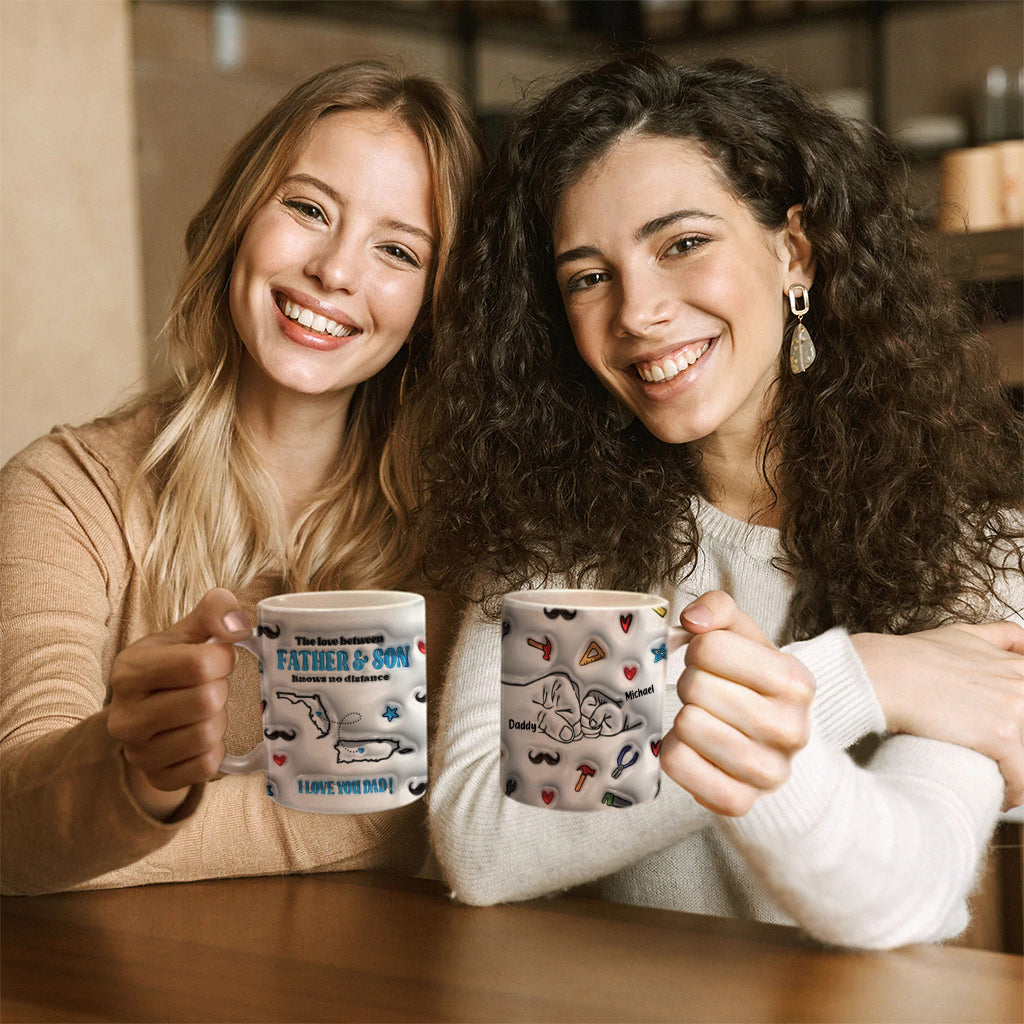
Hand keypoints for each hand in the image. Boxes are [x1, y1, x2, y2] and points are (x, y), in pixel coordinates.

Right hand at [107, 588, 250, 818]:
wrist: (146, 714)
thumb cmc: (173, 666)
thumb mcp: (188, 631)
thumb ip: (215, 610)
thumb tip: (239, 626)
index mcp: (130, 671)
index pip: (199, 664)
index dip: (223, 659)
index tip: (219, 659)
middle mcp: (125, 716)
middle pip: (207, 701)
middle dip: (220, 690)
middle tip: (210, 687)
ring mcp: (137, 753)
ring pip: (208, 735)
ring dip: (219, 720)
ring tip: (204, 711)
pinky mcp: (156, 778)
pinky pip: (207, 767)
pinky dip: (215, 750)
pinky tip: (202, 735)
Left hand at [659, 591, 814, 816]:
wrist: (772, 744)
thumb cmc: (749, 681)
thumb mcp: (743, 636)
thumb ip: (719, 608)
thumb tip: (693, 619)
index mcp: (796, 681)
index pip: (709, 647)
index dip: (698, 650)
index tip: (711, 661)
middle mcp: (791, 730)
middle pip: (694, 687)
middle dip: (690, 684)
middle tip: (705, 693)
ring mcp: (768, 773)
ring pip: (686, 725)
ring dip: (683, 717)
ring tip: (703, 718)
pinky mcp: (739, 802)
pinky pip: (676, 763)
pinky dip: (674, 751)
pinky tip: (695, 748)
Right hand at [852, 622, 1023, 809]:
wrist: (884, 673)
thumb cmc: (911, 657)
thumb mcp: (960, 634)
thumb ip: (999, 636)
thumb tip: (1022, 641)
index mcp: (1016, 666)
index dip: (1017, 723)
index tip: (1006, 736)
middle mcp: (1021, 684)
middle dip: (1017, 749)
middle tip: (999, 759)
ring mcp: (1015, 709)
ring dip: (1017, 772)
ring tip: (999, 783)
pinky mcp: (1002, 736)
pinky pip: (1022, 779)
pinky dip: (1013, 793)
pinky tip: (999, 796)